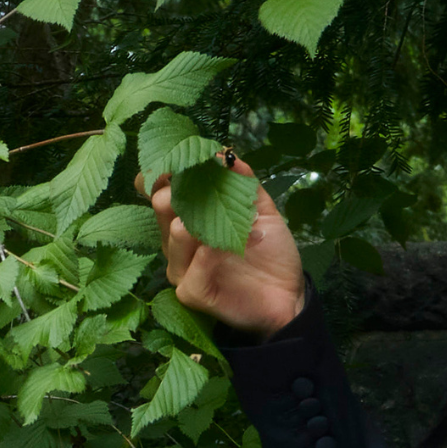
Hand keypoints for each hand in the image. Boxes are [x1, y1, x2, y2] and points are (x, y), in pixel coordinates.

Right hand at [138, 155, 305, 336]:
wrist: (288, 294)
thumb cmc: (270, 251)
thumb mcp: (262, 210)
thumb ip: (245, 182)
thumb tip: (226, 153)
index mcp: (189, 217)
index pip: (158, 190)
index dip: (160, 172)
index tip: (178, 158)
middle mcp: (180, 242)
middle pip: (160, 207)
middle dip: (177, 189)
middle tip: (200, 186)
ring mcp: (184, 269)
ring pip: (173, 236)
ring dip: (196, 222)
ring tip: (221, 221)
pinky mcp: (193, 293)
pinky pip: (190, 271)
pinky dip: (206, 256)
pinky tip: (224, 249)